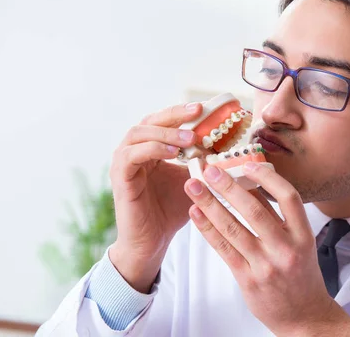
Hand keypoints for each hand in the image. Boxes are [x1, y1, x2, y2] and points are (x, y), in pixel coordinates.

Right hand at [109, 102, 201, 292]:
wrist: (152, 242)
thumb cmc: (171, 211)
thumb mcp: (192, 180)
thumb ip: (203, 162)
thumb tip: (230, 145)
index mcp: (150, 148)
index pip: (163, 121)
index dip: (182, 112)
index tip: (205, 107)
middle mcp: (133, 150)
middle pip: (150, 120)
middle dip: (175, 115)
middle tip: (197, 111)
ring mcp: (123, 162)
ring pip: (139, 133)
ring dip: (167, 132)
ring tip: (191, 138)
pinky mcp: (119, 177)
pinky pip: (132, 155)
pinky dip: (153, 149)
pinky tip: (174, 153)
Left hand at [184, 162, 349, 335]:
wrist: (303, 316)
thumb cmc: (300, 275)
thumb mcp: (301, 244)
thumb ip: (278, 218)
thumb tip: (250, 185)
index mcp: (303, 236)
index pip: (288, 197)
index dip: (267, 177)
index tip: (247, 164)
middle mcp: (286, 249)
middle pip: (255, 210)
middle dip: (229, 187)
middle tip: (210, 169)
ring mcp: (266, 265)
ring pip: (233, 228)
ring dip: (210, 204)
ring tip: (193, 187)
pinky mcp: (247, 279)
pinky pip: (223, 249)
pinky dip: (207, 229)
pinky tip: (196, 214)